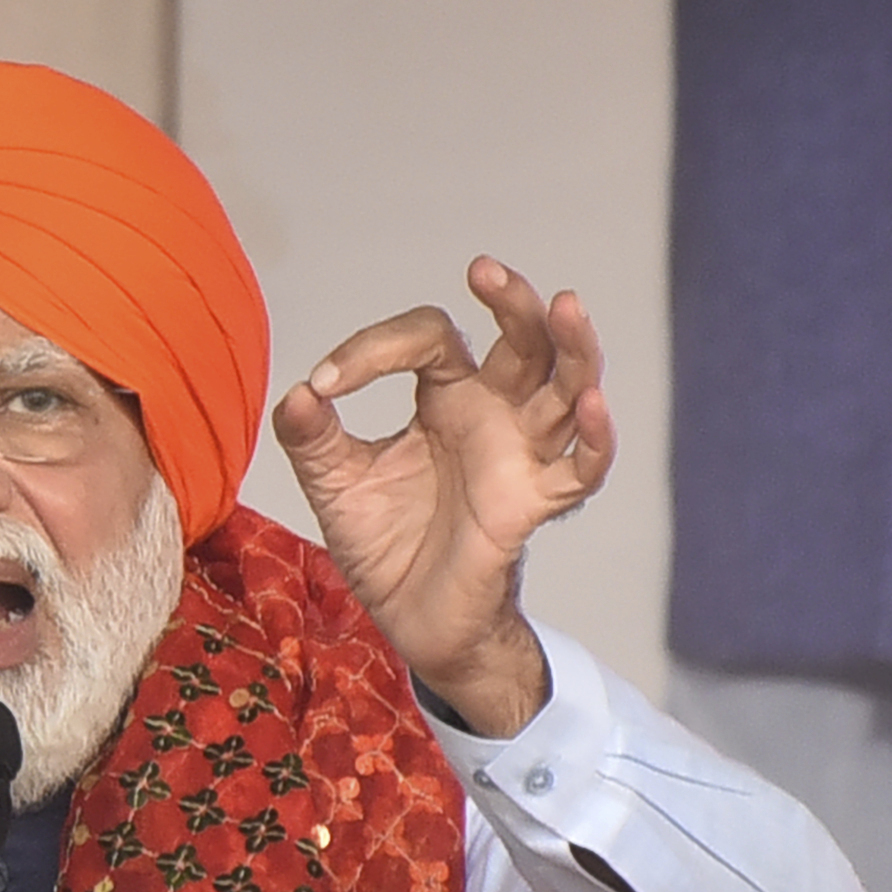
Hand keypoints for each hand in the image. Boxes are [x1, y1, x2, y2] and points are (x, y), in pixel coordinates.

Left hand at [270, 257, 614, 737]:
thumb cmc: (386, 545)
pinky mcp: (531, 503)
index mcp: (445, 398)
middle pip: (523, 341)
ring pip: (566, 387)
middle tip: (487, 272)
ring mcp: (518, 456)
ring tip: (564, 306)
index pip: (429, 341)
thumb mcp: (336, 485)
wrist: (409, 620)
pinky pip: (580, 470)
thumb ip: (313, 440)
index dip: (377, 349)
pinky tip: (591, 405)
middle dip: (513, 303)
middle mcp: (491, 415)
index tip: (326, 384)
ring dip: (572, 347)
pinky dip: (594, 439)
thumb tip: (296, 394)